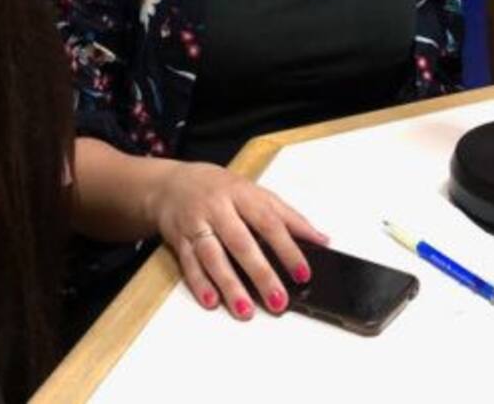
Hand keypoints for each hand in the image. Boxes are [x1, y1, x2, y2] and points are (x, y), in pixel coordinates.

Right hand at [148, 161, 327, 319]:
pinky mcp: (179, 240)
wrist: (172, 184)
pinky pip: (189, 264)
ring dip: (229, 285)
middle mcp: (218, 208)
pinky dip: (200, 284)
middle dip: (260, 274)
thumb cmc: (220, 189)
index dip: (287, 248)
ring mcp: (196, 224)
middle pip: (241, 242)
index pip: (269, 222)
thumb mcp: (256, 194)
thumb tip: (322, 239)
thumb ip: (288, 217)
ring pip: (213, 256)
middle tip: (278, 300)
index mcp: (242, 194)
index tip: (302, 273)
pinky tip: (212, 301)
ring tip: (245, 310)